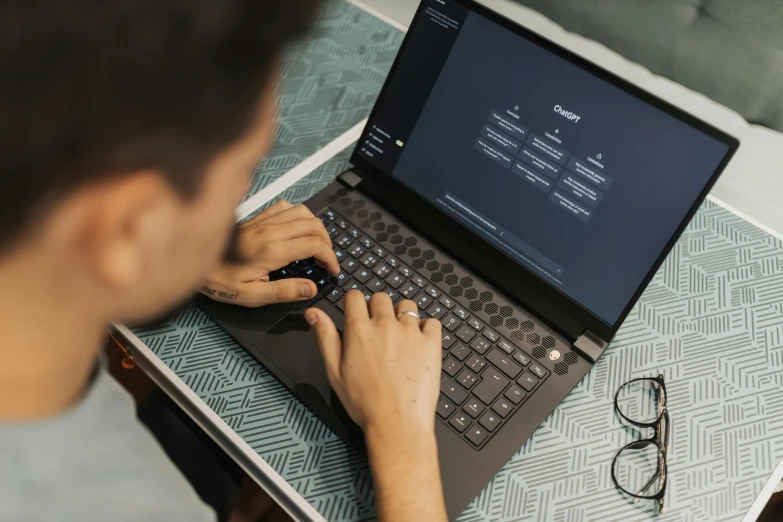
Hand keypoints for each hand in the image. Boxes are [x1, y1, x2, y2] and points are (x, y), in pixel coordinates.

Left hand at [201, 200, 338, 306]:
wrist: (196, 264)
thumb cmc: (220, 282)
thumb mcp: (251, 296)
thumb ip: (284, 292)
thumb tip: (310, 288)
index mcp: (271, 251)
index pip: (314, 244)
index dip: (330, 257)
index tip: (332, 269)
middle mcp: (270, 231)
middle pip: (313, 225)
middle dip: (327, 242)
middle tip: (326, 260)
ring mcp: (263, 221)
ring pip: (303, 212)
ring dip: (316, 227)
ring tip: (316, 244)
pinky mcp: (257, 218)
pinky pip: (285, 206)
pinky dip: (298, 214)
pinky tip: (297, 228)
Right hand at [305, 291, 441, 433]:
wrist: (397, 423)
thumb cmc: (365, 403)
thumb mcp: (334, 371)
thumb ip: (325, 337)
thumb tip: (313, 313)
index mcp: (359, 330)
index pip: (355, 296)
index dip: (354, 303)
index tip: (357, 313)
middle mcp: (385, 325)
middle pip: (381, 298)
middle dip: (377, 309)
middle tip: (378, 331)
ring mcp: (410, 332)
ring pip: (407, 306)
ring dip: (402, 316)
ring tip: (399, 337)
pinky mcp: (431, 343)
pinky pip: (432, 322)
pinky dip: (426, 328)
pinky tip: (419, 344)